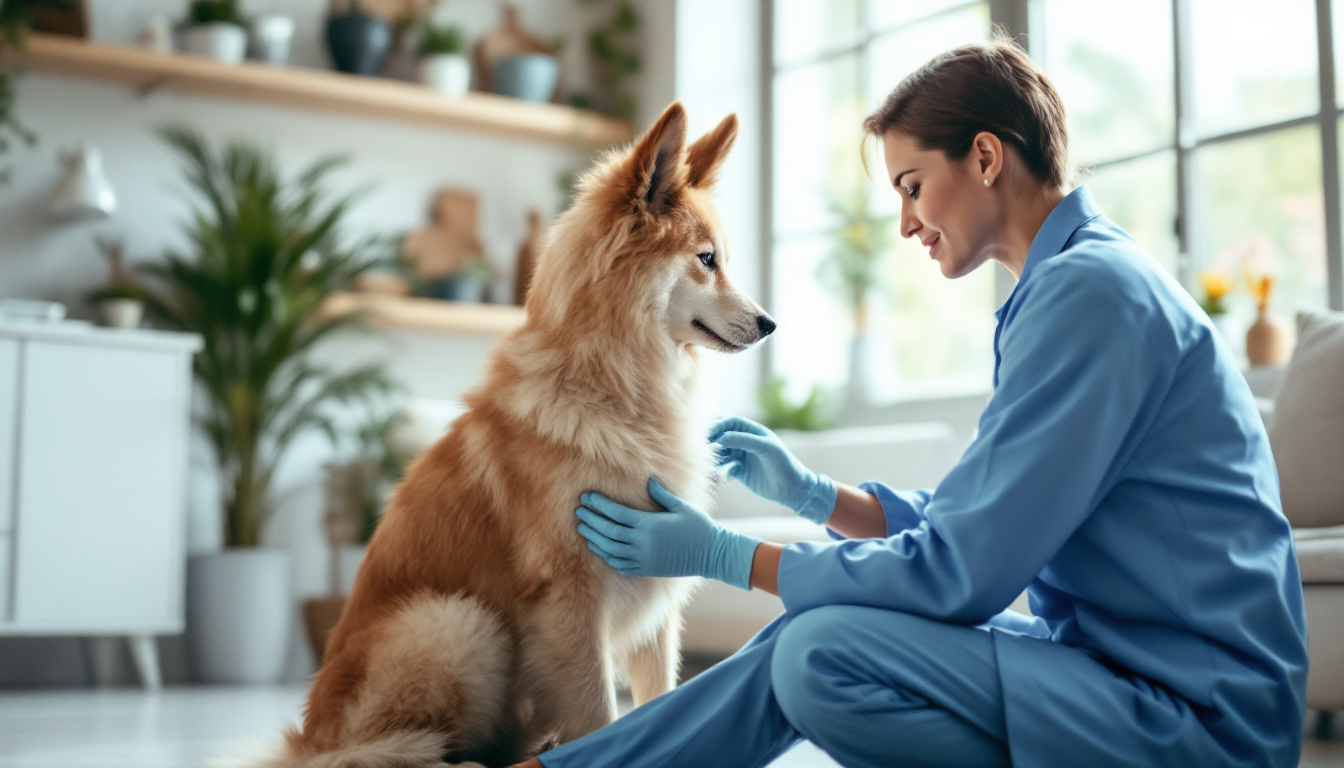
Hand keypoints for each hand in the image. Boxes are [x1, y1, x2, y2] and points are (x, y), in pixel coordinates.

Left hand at [576, 478, 760, 589]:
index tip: (586, 497)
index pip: (616, 514)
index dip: (599, 505)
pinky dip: (605, 556)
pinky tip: (598, 548)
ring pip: (609, 550)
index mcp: (649, 524)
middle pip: (608, 531)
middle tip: (578, 512)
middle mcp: (642, 543)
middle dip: (591, 520)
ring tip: (583, 529)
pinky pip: (619, 564)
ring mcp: (642, 559)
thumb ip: (661, 494)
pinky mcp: (645, 570)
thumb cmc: (697, 527)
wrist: (710, 555)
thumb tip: (648, 480)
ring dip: (594, 538)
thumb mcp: (681, 506)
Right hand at [709, 416, 836, 524]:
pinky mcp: (740, 472)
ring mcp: (741, 456)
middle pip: (722, 436)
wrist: (792, 489)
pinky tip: (729, 476)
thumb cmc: (784, 463)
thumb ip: (744, 440)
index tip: (709, 433)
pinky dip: (724, 471)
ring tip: (714, 464)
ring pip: (721, 453)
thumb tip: (721, 438)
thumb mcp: (766, 448)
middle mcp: (745, 441)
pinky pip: (725, 468)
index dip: (718, 425)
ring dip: (716, 458)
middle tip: (703, 448)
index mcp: (753, 430)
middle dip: (713, 441)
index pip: (730, 422)